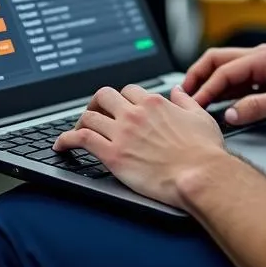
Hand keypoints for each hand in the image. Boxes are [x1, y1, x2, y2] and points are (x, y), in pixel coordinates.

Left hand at [53, 84, 225, 207]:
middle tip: (95, 115)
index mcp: (154, 102)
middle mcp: (135, 113)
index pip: (129, 90)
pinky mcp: (112, 154)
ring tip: (77, 131)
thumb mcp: (200, 116)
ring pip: (89, 116)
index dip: (122, 99)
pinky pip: (81, 139)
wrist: (200, 175)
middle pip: (104, 96)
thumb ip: (185, 101)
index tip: (119, 108)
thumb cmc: (204, 152)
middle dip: (97, 104)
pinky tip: (61, 145)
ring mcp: (122, 132)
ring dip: (81, 122)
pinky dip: (66, 139)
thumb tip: (177, 91)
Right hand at [181, 43, 265, 126]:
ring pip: (224, 69)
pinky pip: (235, 81)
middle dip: (198, 76)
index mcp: (263, 58)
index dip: (206, 88)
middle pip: (217, 61)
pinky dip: (220, 90)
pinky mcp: (263, 79)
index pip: (224, 70)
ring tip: (193, 100)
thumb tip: (230, 113)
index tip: (194, 104)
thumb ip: (258, 107)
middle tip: (183, 95)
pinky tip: (214, 103)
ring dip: (208, 83)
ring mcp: (260, 67)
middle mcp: (259, 58)